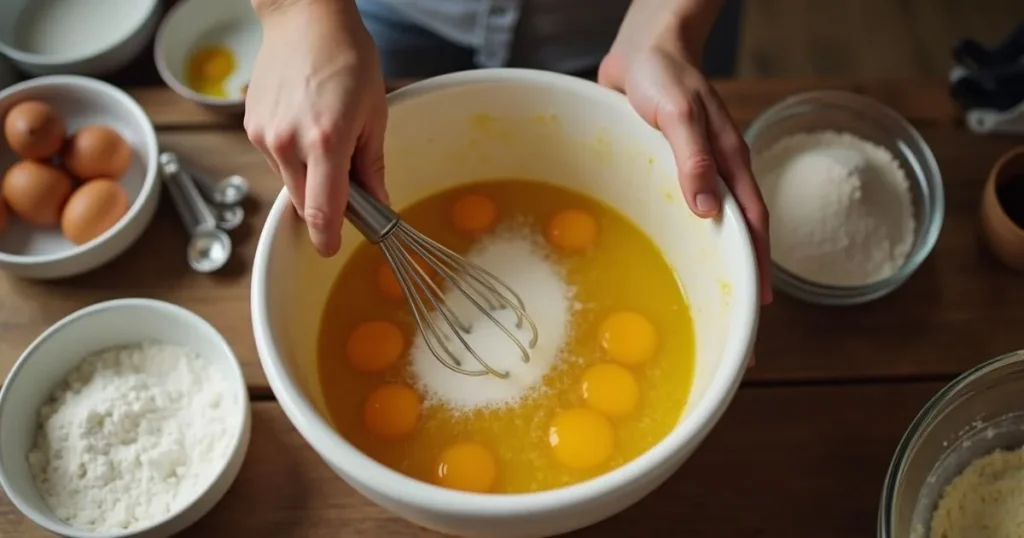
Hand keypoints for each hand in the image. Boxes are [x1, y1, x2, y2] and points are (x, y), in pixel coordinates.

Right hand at [245, 0, 387, 256]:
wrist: (305, 20)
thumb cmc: (347, 59)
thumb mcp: (374, 115)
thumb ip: (372, 168)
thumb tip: (379, 205)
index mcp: (325, 141)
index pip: (322, 212)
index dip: (329, 238)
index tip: (333, 248)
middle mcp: (288, 143)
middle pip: (305, 203)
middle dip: (327, 203)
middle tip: (349, 179)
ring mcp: (265, 136)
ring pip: (290, 183)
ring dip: (310, 178)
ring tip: (327, 138)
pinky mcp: (253, 128)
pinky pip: (277, 161)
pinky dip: (295, 157)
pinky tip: (307, 126)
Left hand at [598, 3, 771, 304]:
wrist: (645, 48)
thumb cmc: (663, 74)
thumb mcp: (677, 114)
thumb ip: (692, 158)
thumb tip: (708, 212)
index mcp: (728, 162)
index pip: (752, 225)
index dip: (758, 267)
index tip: (758, 307)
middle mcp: (718, 172)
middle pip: (737, 233)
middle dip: (740, 275)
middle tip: (736, 320)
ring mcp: (697, 172)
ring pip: (712, 225)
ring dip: (712, 259)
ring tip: (708, 298)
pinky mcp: (674, 168)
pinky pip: (684, 208)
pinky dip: (687, 235)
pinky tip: (677, 253)